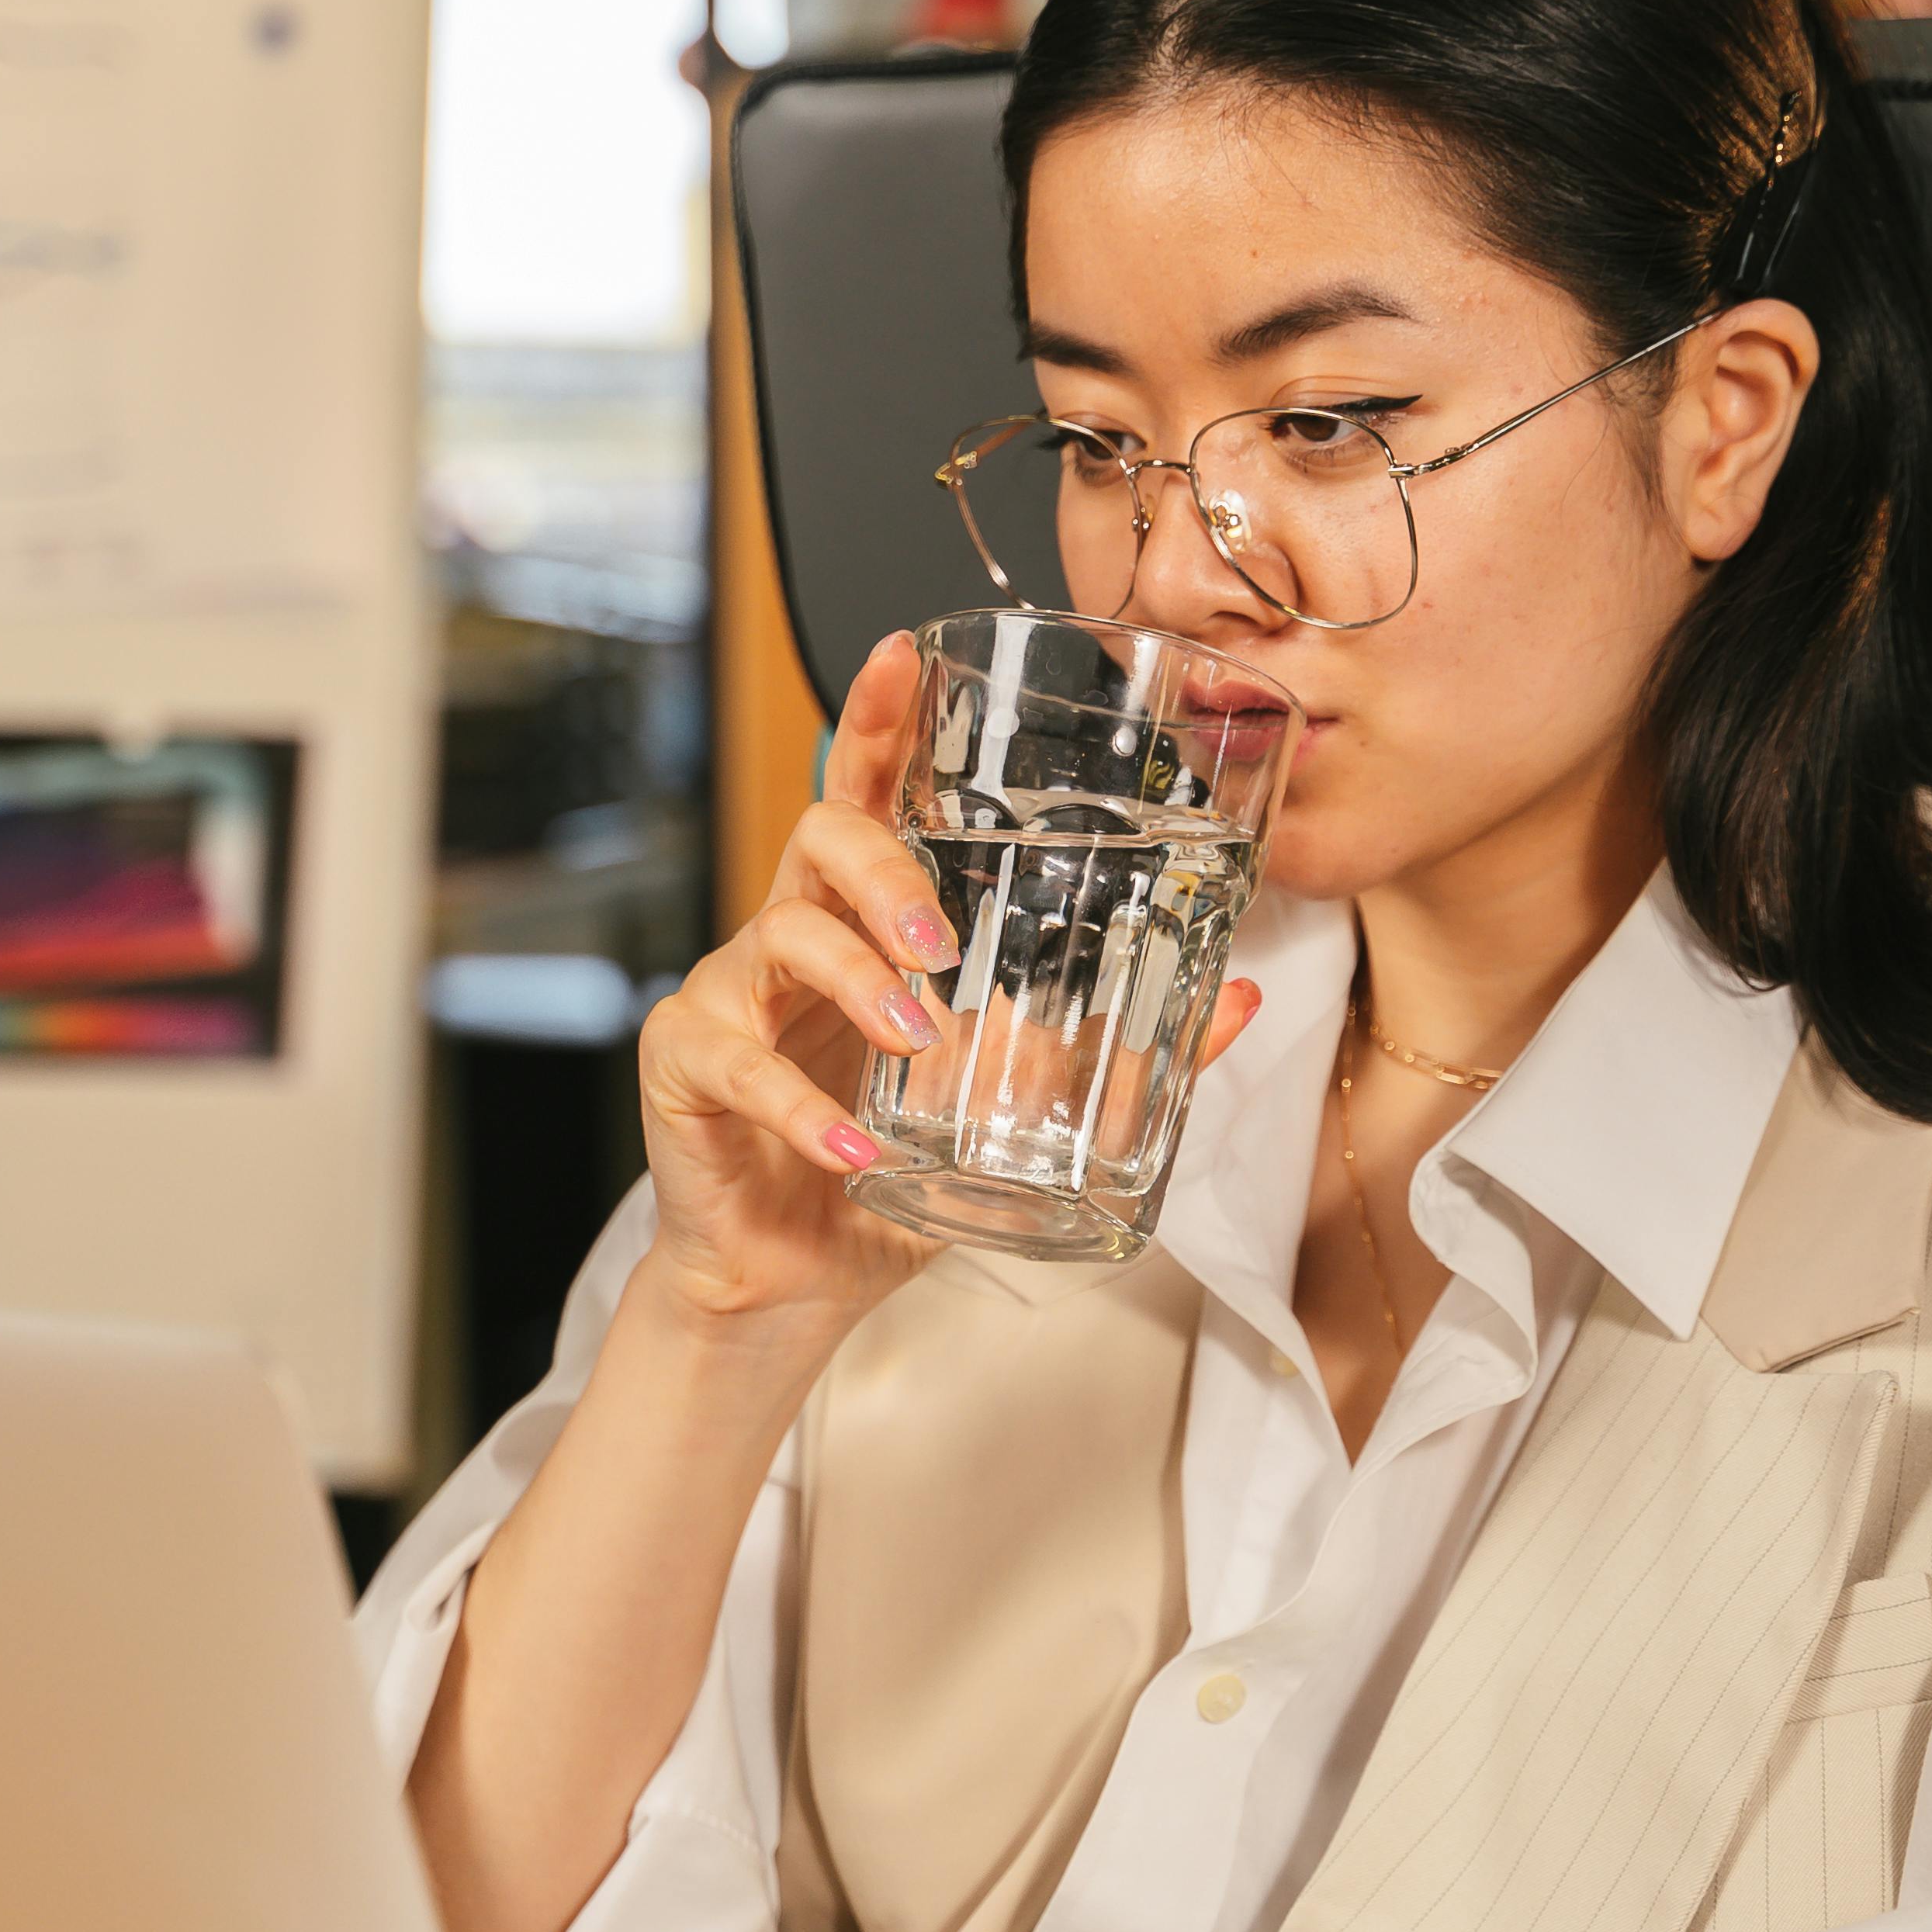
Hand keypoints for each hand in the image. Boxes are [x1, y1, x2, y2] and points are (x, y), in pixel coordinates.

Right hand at [632, 632, 1258, 1335]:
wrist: (788, 1280)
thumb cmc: (887, 1173)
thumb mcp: (1013, 1107)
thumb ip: (1118, 1050)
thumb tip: (1244, 1001)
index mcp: (865, 923)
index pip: (869, 796)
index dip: (881, 718)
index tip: (904, 651)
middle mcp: (792, 936)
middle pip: (820, 838)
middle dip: (885, 872)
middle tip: (942, 942)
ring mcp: (732, 996)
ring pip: (780, 935)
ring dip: (856, 980)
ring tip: (915, 1037)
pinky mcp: (687, 1065)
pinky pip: (739, 1062)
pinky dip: (803, 1110)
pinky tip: (852, 1153)